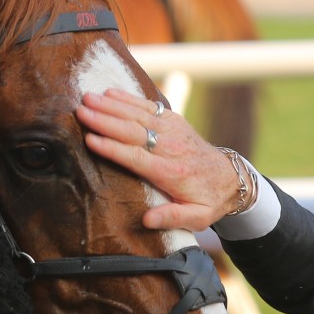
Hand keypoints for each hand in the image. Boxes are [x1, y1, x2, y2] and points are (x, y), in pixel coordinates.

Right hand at [77, 89, 241, 230]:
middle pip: (133, 132)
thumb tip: (147, 220)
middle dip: (105, 120)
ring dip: (112, 105)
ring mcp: (173, 131)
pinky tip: (110, 92)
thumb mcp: (197, 218)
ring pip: (139, 116)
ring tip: (88, 97)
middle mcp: (171, 148)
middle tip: (81, 111)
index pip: (137, 158)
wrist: (231, 179)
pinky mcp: (175, 121)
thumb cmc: (209, 200)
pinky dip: (129, 99)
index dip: (113, 148)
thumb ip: (172, 218)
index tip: (90, 139)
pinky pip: (149, 107)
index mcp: (172, 172)